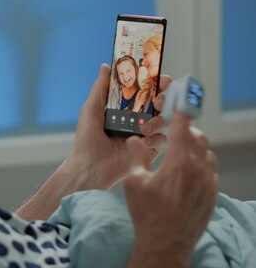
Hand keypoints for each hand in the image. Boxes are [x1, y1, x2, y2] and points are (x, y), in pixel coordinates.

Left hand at [64, 64, 169, 189]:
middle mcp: (136, 120)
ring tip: (143, 125)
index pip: (143, 92)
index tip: (161, 77)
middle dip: (164, 98)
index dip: (154, 83)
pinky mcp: (148, 150)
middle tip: (160, 99)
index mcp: (123, 109)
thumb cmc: (87, 139)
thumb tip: (106, 66)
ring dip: (159, 119)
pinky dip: (156, 137)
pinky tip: (142, 140)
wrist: (90, 167)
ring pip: (164, 120)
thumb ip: (101, 88)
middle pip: (159, 104)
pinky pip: (162, 139)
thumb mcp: (91, 109)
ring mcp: (144, 135)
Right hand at [124, 112, 217, 266]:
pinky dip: (200, 166)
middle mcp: (198, 170)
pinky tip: (185, 174)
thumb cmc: (147, 213)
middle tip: (173, 130)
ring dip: (195, 148)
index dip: (181, 112)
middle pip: (199, 138)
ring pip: (207, 154)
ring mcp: (208, 184)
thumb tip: (135, 139)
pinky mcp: (212, 196)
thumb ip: (136, 156)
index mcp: (179, 163)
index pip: (183, 127)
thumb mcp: (134, 182)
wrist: (166, 243)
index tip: (179, 103)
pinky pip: (210, 172)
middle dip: (186, 130)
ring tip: (178, 153)